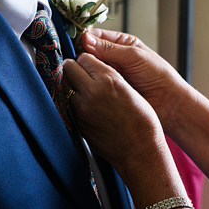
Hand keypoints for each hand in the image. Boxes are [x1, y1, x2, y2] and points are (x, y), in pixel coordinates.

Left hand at [61, 54, 164, 173]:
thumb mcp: (130, 90)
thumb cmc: (142, 122)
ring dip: (73, 87)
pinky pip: (70, 105)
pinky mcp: (78, 123)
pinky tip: (89, 108)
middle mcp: (92, 91)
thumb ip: (109, 77)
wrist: (139, 150)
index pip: (84, 58)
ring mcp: (82, 108)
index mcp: (108, 80)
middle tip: (81, 74)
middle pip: (69, 68)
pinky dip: (75, 103)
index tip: (89, 64)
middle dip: (74, 69)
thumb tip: (94, 69)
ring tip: (86, 93)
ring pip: (66, 87)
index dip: (87, 61)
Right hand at [79, 29, 187, 122]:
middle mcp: (112, 58)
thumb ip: (110, 49)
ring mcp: (109, 74)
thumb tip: (85, 39)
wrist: (168, 102)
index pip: (95, 36)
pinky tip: (81, 85)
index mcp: (120, 44)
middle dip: (80, 55)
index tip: (71, 44)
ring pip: (88, 69)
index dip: (83, 39)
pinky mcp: (107, 90)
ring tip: (74, 72)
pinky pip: (92, 84)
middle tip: (71, 60)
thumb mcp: (133, 56)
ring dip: (82, 70)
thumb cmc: (157, 75)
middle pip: (88, 52)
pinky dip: (86, 84)